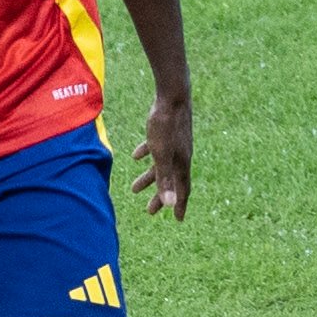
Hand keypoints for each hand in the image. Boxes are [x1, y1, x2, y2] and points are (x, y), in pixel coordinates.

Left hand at [129, 91, 192, 219]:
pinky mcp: (167, 132)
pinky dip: (147, 154)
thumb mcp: (162, 155)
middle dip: (160, 197)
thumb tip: (170, 204)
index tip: (177, 219)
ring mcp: (174, 144)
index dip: (179, 206)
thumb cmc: (167, 126)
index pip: (182, 190)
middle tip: (149, 211)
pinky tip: (136, 155)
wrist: (173, 96)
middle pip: (170, 181)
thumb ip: (165, 179)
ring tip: (134, 188)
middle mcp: (180, 156)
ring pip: (161, 166)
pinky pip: (156, 148)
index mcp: (181, 164)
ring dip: (149, 178)